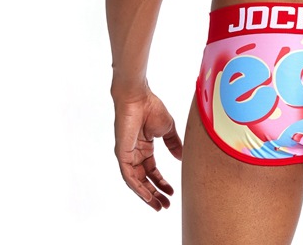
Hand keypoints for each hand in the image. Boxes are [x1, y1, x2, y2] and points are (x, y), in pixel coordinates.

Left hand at [113, 88, 182, 210]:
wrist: (138, 96)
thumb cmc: (151, 107)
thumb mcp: (167, 129)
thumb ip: (173, 143)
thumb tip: (181, 157)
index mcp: (144, 148)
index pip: (152, 171)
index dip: (161, 182)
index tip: (172, 192)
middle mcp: (134, 154)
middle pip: (144, 180)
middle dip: (154, 194)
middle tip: (164, 206)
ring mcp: (127, 155)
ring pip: (136, 182)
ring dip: (147, 195)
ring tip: (158, 205)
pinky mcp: (122, 154)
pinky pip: (128, 176)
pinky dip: (137, 188)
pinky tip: (147, 196)